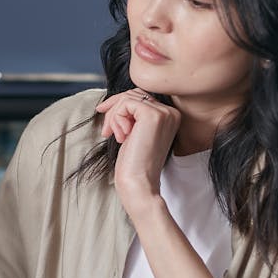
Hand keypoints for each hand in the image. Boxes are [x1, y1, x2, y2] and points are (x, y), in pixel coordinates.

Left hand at [96, 89, 181, 219]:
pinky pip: (125, 103)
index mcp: (170, 116)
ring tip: (114, 136)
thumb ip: (132, 115)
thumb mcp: (134, 133)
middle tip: (106, 131)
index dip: (120, 106)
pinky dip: (116, 118)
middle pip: (134, 94)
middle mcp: (171, 112)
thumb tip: (114, 100)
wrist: (139, 183)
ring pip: (127, 98)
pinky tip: (121, 136)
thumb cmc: (134, 164)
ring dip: (114, 117)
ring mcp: (164, 113)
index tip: (105, 119)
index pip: (141, 98)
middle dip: (114, 110)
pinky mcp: (152, 115)